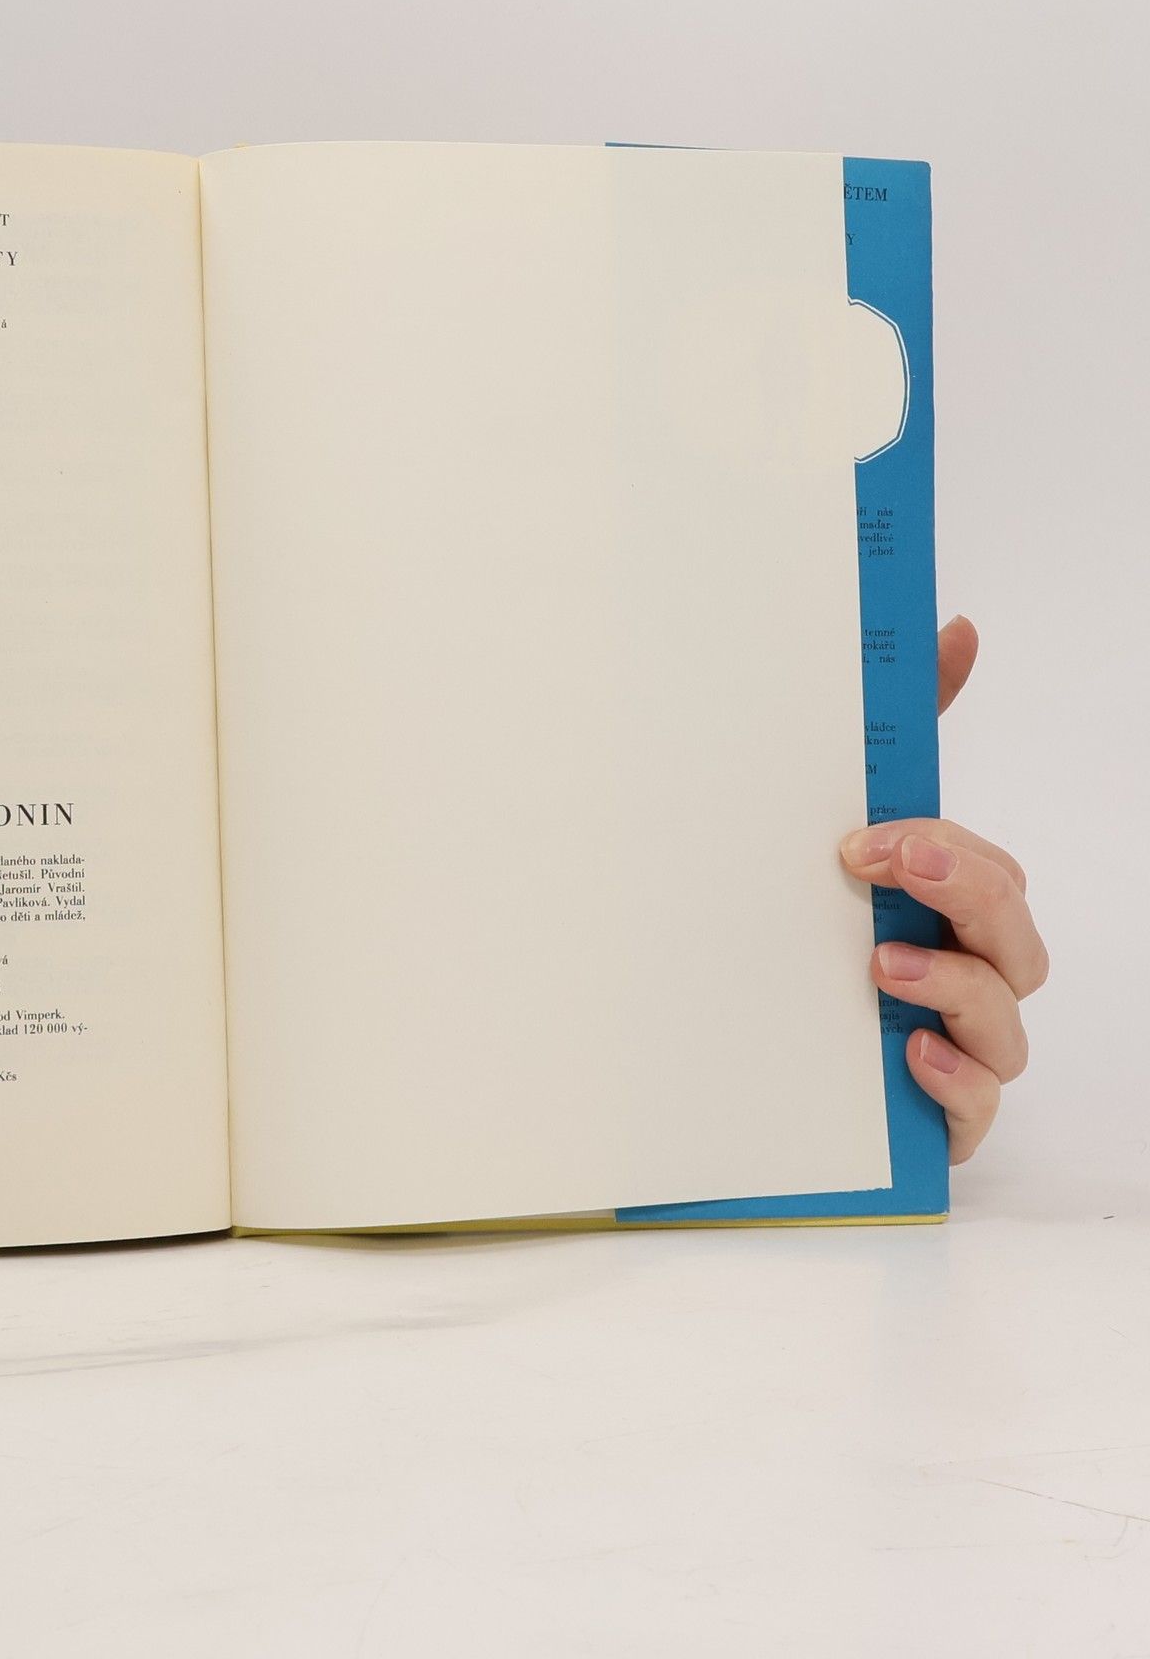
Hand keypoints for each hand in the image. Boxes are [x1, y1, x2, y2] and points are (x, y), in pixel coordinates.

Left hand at [839, 617, 1045, 1162]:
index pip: (992, 874)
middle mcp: (967, 977)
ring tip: (879, 966)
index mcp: (948, 912)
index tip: (867, 836)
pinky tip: (908, 1055)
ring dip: (952, 988)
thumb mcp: (841, 831)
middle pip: (1013, 939)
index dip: (946, 850)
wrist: (730, 1044)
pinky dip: (952, 1082)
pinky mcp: (936, 1116)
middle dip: (962, 896)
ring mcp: (957, 1049)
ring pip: (1005, 1025)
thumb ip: (900, 735)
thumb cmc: (813, 930)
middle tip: (889, 867)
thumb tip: (957, 627)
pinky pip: (974, 1109)